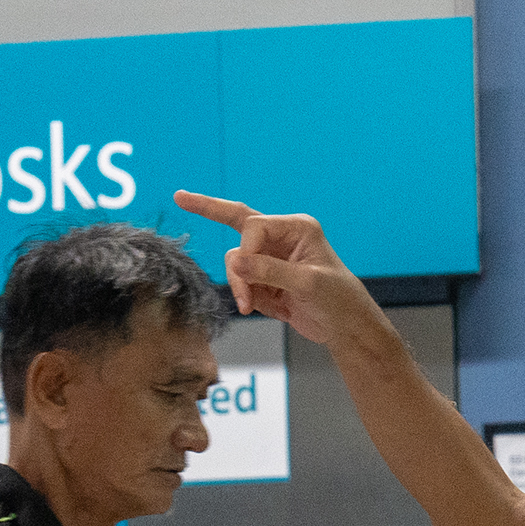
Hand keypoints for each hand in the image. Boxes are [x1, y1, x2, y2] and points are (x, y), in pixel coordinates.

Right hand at [172, 191, 392, 351]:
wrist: (345, 328)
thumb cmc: (338, 299)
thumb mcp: (307, 284)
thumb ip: (271, 271)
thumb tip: (236, 263)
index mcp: (297, 228)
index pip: (254, 226)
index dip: (245, 250)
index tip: (245, 273)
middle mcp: (281, 237)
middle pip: (237, 223)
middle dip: (210, 211)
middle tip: (179, 197)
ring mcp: (270, 258)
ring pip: (236, 262)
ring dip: (239, 285)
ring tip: (249, 306)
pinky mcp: (264, 279)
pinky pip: (242, 283)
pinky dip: (247, 297)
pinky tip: (262, 308)